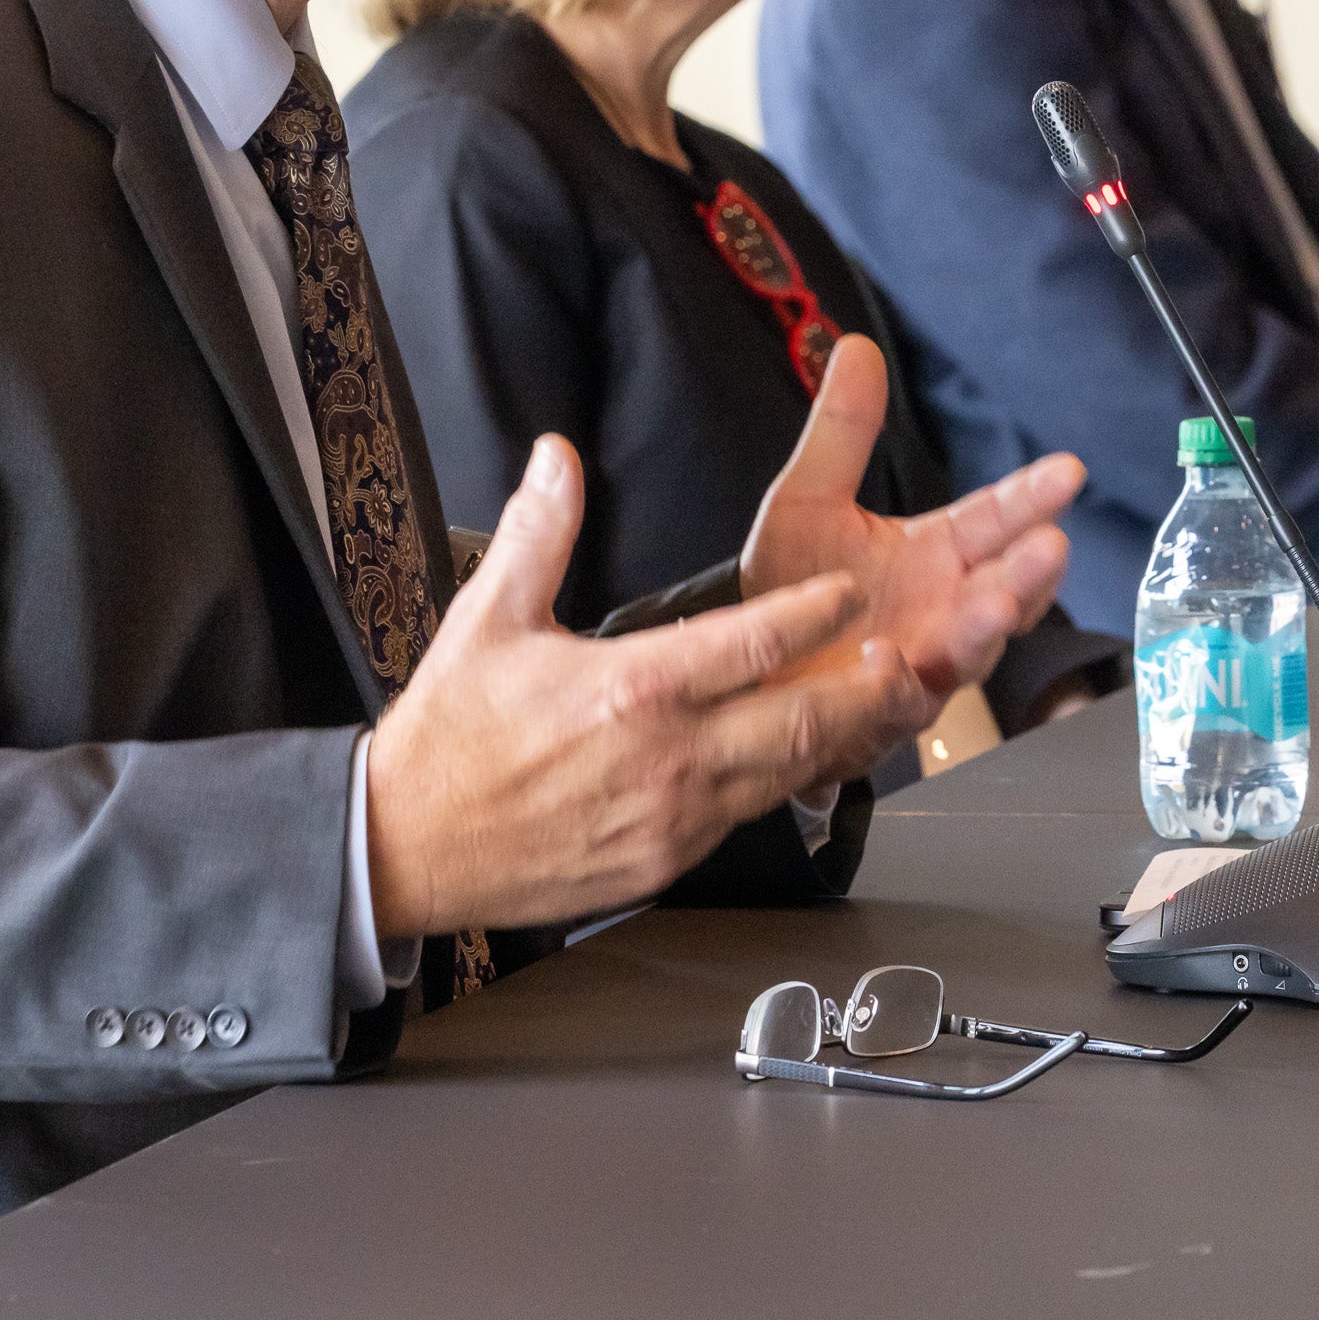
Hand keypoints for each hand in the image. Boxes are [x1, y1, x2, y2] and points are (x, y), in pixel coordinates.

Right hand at [362, 438, 933, 938]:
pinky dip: (779, 788)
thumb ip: (540, 532)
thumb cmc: (449, 736)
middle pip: (800, 722)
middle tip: (911, 661)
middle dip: (863, 692)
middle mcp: (667, 758)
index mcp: (633, 688)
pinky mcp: (664, 864)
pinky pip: (742, 820)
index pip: (750, 640)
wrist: (407, 848)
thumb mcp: (489, 618)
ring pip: (783, 777)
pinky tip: (802, 764)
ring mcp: (672, 820)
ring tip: (883, 708)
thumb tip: (559, 455)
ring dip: (835, 743)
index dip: (811, 613)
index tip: (848, 589)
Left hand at [744, 337, 1083, 705]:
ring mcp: (919, 665)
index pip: (996, 520)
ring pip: (969, 651)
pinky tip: (890, 657)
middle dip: (1030, 571)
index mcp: (937, 554)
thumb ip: (842, 432)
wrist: (747, 668)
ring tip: (994, 604)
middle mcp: (943, 611)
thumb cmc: (795, 584)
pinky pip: (898, 704)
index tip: (1067, 469)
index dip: (1032, 497)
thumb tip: (856, 345)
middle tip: (1052, 545)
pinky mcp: (878, 714)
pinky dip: (898, 684)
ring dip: (985, 629)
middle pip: (1004, 590)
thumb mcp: (808, 499)